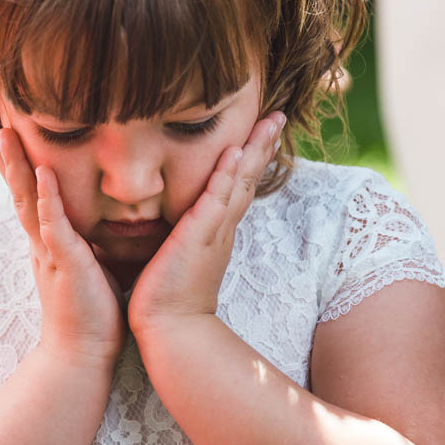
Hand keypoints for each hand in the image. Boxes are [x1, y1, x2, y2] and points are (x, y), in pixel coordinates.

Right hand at [0, 122, 125, 369]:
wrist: (83, 354)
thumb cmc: (92, 312)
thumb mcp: (91, 265)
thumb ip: (88, 240)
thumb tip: (102, 221)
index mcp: (48, 240)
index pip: (26, 193)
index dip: (15, 163)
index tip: (5, 131)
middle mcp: (41, 241)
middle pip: (15, 189)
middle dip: (2, 154)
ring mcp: (49, 251)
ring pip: (25, 200)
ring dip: (15, 166)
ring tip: (6, 132)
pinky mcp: (64, 262)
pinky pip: (52, 225)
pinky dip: (46, 198)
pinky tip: (42, 173)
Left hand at [127, 112, 284, 337]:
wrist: (170, 328)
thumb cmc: (167, 297)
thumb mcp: (175, 255)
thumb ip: (176, 235)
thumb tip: (165, 222)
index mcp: (216, 231)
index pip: (238, 187)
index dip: (250, 159)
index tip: (260, 133)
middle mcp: (222, 228)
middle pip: (249, 178)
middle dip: (263, 146)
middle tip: (278, 116)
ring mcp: (214, 231)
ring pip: (241, 182)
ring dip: (255, 150)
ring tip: (270, 122)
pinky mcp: (199, 236)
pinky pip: (217, 199)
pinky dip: (227, 175)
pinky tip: (235, 151)